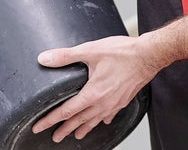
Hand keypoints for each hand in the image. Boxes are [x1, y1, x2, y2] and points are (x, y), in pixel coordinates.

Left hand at [32, 35, 158, 142]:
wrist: (149, 55)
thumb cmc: (123, 52)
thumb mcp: (90, 50)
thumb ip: (65, 56)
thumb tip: (45, 58)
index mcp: (93, 93)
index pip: (66, 111)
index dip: (50, 119)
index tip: (39, 126)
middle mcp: (103, 103)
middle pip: (79, 120)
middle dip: (64, 129)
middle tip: (54, 137)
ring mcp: (114, 103)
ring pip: (95, 120)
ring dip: (83, 128)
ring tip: (76, 135)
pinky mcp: (124, 100)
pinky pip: (110, 114)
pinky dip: (102, 119)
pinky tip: (102, 121)